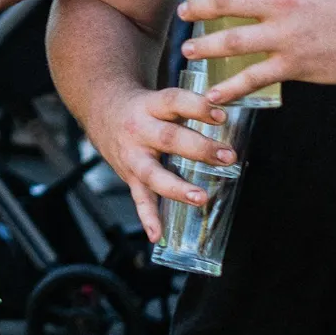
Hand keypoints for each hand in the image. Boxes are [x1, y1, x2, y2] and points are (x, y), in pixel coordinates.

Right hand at [81, 84, 235, 241]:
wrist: (102, 111)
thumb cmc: (143, 108)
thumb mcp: (160, 100)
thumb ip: (190, 107)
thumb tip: (233, 111)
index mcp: (150, 106)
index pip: (174, 101)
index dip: (197, 107)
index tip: (221, 115)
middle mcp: (139, 130)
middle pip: (168, 138)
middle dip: (198, 148)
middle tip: (227, 157)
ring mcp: (132, 156)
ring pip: (152, 173)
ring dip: (177, 187)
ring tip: (200, 197)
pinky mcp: (128, 176)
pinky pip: (139, 198)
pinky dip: (148, 217)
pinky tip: (157, 234)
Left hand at [180, 0, 335, 105]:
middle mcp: (284, 3)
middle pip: (225, 1)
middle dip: (198, 7)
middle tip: (186, 13)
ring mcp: (287, 36)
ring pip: (231, 40)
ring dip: (204, 46)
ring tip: (189, 50)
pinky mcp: (295, 65)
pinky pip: (253, 78)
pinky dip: (229, 88)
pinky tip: (214, 94)